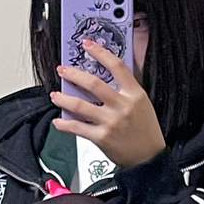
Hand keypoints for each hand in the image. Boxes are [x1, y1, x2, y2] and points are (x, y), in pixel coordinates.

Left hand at [50, 39, 165, 169]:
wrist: (148, 158)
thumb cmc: (145, 131)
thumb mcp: (142, 104)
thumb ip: (125, 90)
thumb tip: (104, 75)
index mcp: (135, 94)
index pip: (117, 67)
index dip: (101, 53)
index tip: (88, 45)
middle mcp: (123, 106)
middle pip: (94, 84)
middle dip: (74, 74)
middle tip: (63, 69)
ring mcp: (111, 122)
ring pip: (80, 105)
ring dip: (64, 98)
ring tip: (55, 94)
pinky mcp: (101, 138)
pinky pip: (77, 128)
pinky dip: (64, 124)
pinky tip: (58, 120)